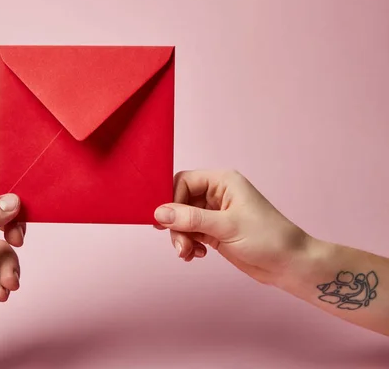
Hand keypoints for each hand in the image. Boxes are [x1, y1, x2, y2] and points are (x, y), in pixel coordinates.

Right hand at [154, 170, 309, 284]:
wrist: (289, 265)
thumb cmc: (268, 239)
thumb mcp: (226, 227)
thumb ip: (191, 219)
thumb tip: (159, 213)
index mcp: (222, 182)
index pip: (183, 182)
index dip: (172, 200)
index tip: (166, 222)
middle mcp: (217, 194)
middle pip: (179, 202)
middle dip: (176, 225)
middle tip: (180, 245)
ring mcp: (215, 213)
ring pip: (182, 220)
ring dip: (181, 238)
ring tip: (188, 254)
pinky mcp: (214, 231)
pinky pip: (190, 233)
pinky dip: (188, 244)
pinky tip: (196, 255)